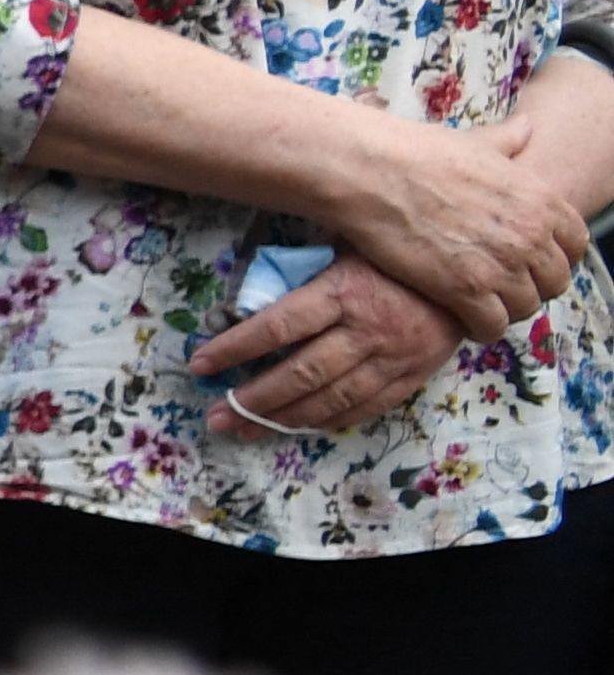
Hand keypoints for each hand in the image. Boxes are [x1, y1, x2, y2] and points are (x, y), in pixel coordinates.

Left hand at [191, 252, 465, 437]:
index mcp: (344, 291)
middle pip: (299, 373)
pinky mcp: (411, 378)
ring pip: (328, 399)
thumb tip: (248, 291)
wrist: (474, 277)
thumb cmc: (396, 254)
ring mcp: (391, 359)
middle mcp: (366, 330)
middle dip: (252, 399)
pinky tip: (296, 428)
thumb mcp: (348, 244)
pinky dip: (325, 421)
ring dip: (282, 420)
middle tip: (215, 417)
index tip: (200, 365)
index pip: (277, 327)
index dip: (235, 348)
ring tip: (244, 430)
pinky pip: (363, 408)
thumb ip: (304, 269)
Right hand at [321, 116, 586, 342]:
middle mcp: (530, 235)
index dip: (556, 254)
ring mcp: (500, 265)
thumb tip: (526, 127)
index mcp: (539, 198)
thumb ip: (507, 140)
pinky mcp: (466, 291)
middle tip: (503, 283)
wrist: (370, 172)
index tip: (532, 259)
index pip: (576, 243)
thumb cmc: (416, 152)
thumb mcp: (474, 141)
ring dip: (506, 308)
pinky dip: (480, 327)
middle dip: (533, 285)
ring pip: (526, 308)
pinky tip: (461, 316)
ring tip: (481, 302)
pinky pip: (493, 327)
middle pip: (555, 281)